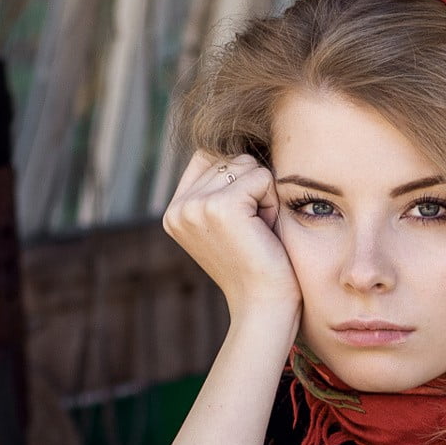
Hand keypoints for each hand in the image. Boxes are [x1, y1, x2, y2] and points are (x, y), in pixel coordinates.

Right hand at [161, 150, 300, 327]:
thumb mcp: (228, 223)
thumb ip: (220, 186)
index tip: (240, 227)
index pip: (210, 158)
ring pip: (246, 165)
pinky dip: (271, 202)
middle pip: (229, 158)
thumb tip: (238, 140)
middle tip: (251, 233)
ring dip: (262, 196)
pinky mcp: (221, 206)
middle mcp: (178, 208)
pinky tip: (263, 232)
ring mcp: (196, 206)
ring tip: (257, 232)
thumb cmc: (257, 264)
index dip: (238, 183)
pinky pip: (262, 177)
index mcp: (174, 212)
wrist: (263, 305)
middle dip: (251, 190)